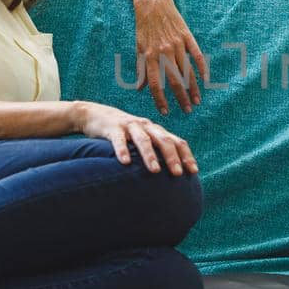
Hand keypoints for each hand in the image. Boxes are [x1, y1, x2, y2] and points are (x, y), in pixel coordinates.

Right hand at [71, 102, 197, 175]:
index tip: (194, 171)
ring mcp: (130, 126)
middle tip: (177, 174)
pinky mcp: (113, 128)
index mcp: (156, 130)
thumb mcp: (142, 138)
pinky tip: (125, 163)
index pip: (177, 141)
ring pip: (143, 140)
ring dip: (150, 156)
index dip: (186, 156)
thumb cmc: (124, 132)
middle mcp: (146, 126)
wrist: (94, 114)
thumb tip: (172, 173)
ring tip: (155, 171)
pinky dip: (122, 150)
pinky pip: (119, 140)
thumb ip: (155, 150)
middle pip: (164, 140)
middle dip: (172, 157)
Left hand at [133, 0, 208, 115]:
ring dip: (193, 88)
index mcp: (150, 56)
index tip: (166, 112)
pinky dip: (202, 68)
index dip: (160, 100)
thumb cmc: (144, 27)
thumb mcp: (139, 47)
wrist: (153, 2)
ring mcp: (177, 44)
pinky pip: (196, 55)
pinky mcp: (187, 37)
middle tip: (187, 111)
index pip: (156, 84)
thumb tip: (140, 88)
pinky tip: (205, 80)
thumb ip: (141, 69)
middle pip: (174, 80)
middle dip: (181, 98)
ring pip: (187, 71)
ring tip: (197, 101)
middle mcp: (164, 52)